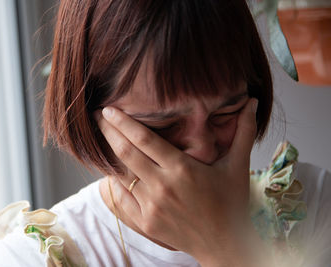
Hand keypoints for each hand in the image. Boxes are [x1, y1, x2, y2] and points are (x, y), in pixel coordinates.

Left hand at [96, 98, 264, 265]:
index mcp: (183, 169)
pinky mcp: (145, 222)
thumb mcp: (239, 166)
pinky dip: (113, 181)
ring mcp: (152, 206)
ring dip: (107, 153)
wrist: (225, 244)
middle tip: (96, 116)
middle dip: (107, 130)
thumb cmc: (232, 203)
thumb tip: (253, 102)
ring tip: (100, 138)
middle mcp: (163, 186)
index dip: (122, 121)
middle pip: (125, 152)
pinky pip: (121, 197)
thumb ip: (244, 132)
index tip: (108, 109)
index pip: (144, 138)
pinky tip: (110, 169)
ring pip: (120, 173)